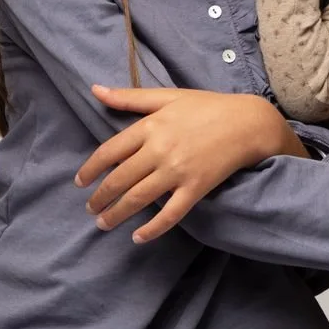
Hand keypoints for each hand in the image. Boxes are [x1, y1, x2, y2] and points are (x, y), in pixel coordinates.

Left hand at [77, 86, 303, 242]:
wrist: (248, 123)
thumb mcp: (167, 97)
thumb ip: (130, 97)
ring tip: (103, 224)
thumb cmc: (207, 106)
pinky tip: (138, 237)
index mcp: (150, 126)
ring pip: (138, 199)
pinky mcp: (196, 188)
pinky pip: (170, 214)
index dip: (91, 169)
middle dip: (100, 198)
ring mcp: (178, 171)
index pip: (109, 152)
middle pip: (119, 180)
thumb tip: (95, 91)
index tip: (80, 182)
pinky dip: (152, 228)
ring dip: (116, 214)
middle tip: (90, 208)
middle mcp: (159, 151)